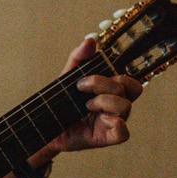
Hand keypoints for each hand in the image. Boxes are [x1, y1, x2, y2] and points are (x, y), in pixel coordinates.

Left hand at [46, 37, 142, 153]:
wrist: (44, 127)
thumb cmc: (61, 103)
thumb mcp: (66, 78)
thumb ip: (78, 59)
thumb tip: (90, 40)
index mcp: (112, 90)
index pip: (129, 78)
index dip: (114, 73)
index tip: (84, 78)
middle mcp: (116, 105)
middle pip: (133, 88)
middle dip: (106, 84)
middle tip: (82, 88)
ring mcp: (113, 121)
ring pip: (126, 107)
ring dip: (104, 102)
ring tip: (86, 106)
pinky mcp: (106, 137)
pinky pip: (123, 133)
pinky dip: (116, 124)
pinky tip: (102, 120)